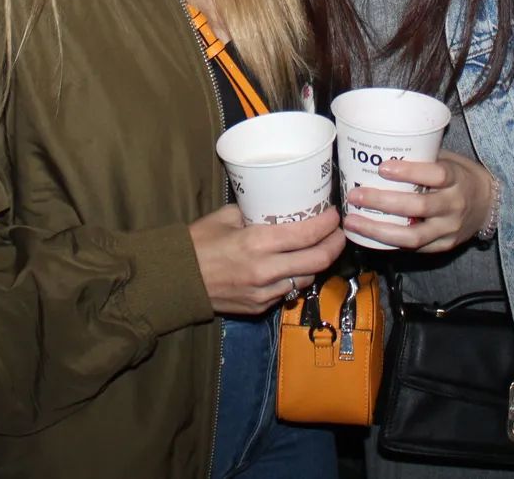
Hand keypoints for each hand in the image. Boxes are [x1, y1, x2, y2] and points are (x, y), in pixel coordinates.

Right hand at [189, 204, 346, 314]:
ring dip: (316, 264)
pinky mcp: (259, 307)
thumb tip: (273, 205)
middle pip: (317, 261)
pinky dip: (293, 278)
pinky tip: (292, 267)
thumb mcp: (225, 217)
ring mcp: (264, 293)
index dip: (328, 224)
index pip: (307, 234)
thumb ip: (253, 212)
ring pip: (305, 279)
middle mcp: (266, 270)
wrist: (175, 281)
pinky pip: (286, 292)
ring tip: (319, 249)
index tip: (334, 215)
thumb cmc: (197, 244)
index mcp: (257, 242)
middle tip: (339, 233)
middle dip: (335, 245)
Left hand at [343, 152, 494, 252]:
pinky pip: (415, 248)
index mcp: (456, 179)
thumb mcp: (448, 160)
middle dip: (383, 202)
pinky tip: (369, 235)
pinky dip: (390, 242)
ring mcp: (449, 229)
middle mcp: (454, 205)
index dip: (409, 171)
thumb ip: (422, 158)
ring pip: (413, 235)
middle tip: (355, 195)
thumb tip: (381, 148)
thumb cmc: (461, 176)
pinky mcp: (445, 245)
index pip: (435, 175)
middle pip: (418, 206)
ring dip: (379, 230)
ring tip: (354, 222)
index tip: (382, 167)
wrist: (490, 204)